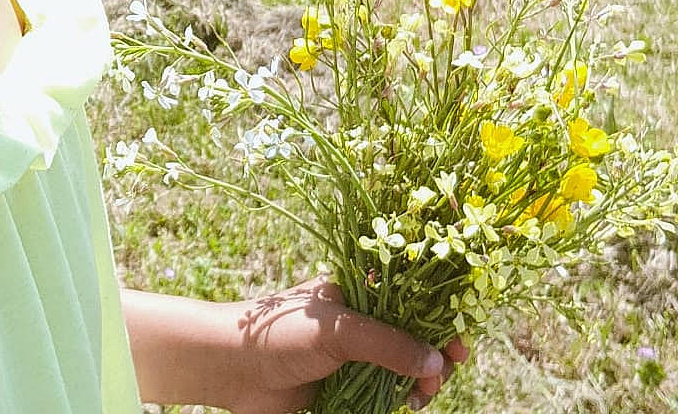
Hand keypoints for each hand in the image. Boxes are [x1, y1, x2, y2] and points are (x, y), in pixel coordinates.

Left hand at [226, 277, 468, 413]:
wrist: (232, 369)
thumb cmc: (277, 334)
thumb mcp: (337, 331)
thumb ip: (386, 344)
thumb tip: (435, 361)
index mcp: (354, 290)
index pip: (407, 295)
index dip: (437, 313)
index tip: (460, 337)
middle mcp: (357, 319)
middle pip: (412, 333)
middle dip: (434, 352)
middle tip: (445, 371)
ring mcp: (352, 352)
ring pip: (402, 364)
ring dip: (420, 378)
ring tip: (421, 393)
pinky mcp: (345, 383)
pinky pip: (385, 389)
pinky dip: (402, 395)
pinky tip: (406, 402)